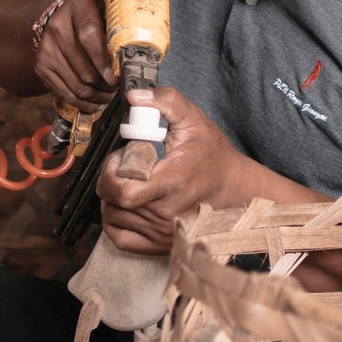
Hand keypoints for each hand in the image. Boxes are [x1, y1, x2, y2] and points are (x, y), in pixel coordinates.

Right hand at [34, 0, 115, 111]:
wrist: (58, 15)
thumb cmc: (91, 14)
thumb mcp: (105, 8)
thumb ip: (118, 25)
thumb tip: (136, 56)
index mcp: (78, 10)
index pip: (89, 37)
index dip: (104, 62)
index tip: (116, 79)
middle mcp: (57, 29)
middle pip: (85, 70)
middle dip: (106, 86)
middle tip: (120, 91)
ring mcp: (47, 49)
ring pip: (77, 86)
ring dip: (97, 97)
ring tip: (110, 97)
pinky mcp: (41, 67)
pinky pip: (65, 94)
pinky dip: (83, 103)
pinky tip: (96, 102)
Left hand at [96, 88, 244, 254]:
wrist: (232, 188)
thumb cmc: (212, 156)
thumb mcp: (193, 120)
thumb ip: (166, 102)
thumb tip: (134, 97)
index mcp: (172, 183)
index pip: (123, 191)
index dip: (111, 172)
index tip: (121, 158)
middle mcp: (165, 213)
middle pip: (113, 201)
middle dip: (109, 180)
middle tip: (124, 167)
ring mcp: (161, 232)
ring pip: (112, 217)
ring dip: (111, 198)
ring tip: (130, 182)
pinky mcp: (158, 244)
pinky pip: (119, 237)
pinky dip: (113, 220)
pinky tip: (125, 204)